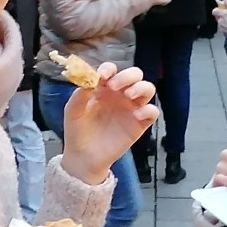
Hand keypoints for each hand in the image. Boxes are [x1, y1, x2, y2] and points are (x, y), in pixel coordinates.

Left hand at [60, 62, 159, 184]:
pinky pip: (152, 112)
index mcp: (104, 88)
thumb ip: (80, 95)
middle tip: (114, 86)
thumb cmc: (77, 131)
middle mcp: (120, 94)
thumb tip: (90, 80)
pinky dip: (148, 110)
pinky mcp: (140, 124)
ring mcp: (131, 108)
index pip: (112, 70)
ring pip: (148, 89)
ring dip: (141, 87)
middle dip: (127, 76)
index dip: (109, 69)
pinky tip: (137, 115)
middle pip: (135, 75)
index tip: (102, 75)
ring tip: (128, 95)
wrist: (83, 157)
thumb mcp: (73, 111)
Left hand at [213, 1, 226, 36]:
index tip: (224, 9)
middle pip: (218, 17)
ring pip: (221, 24)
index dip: (218, 9)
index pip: (214, 10)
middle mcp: (220, 22)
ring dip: (226, 23)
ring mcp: (222, 29)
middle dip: (223, 16)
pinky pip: (224, 30)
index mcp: (223, 14)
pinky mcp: (225, 35)